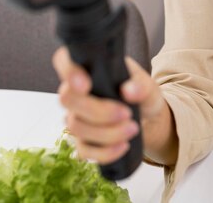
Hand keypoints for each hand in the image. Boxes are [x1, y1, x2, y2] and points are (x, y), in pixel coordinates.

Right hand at [52, 47, 166, 163]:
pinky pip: (84, 150)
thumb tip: (129, 91)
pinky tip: (124, 146)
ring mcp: (77, 117)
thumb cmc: (142, 95)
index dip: (68, 72)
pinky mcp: (83, 140)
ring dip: (107, 132)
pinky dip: (105, 151)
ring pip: (76, 127)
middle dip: (97, 111)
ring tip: (133, 128)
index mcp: (90, 69)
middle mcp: (77, 92)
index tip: (86, 85)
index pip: (64, 60)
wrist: (149, 120)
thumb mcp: (148, 85)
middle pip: (67, 99)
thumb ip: (142, 85)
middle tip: (126, 113)